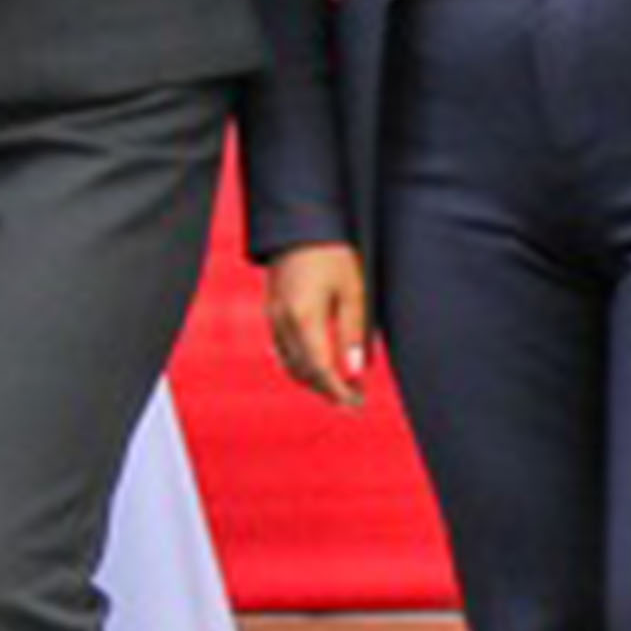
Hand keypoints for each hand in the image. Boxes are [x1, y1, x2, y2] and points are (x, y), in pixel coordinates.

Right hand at [264, 245, 372, 407]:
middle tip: (355, 399)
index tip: (358, 403)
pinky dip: (301, 364)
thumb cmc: (332, 255)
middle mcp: (283, 322)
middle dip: (329, 391)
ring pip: (290, 364)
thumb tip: (355, 371)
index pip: (321, 370)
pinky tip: (319, 364)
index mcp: (304, 318)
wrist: (300, 228)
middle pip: (303, 372)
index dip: (339, 391)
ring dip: (315, 380)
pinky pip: (283, 350)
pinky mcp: (272, 313)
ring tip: (342, 385)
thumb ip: (353, 334)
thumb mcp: (353, 292)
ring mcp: (273, 318)